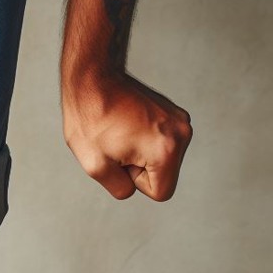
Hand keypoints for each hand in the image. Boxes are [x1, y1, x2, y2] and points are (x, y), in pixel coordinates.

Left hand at [63, 72, 191, 201]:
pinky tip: (126, 125)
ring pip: (161, 160)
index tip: (121, 158)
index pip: (161, 193)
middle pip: (163, 176)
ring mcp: (180, 120)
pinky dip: (142, 141)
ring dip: (139, 155)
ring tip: (121, 133)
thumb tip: (134, 187)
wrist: (92, 80)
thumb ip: (121, 189)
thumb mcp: (96, 168)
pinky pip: (159, 144)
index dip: (135, 182)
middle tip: (118, 144)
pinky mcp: (173, 113)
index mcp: (167, 149)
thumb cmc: (90, 121)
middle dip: (138, 168)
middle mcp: (182, 133)